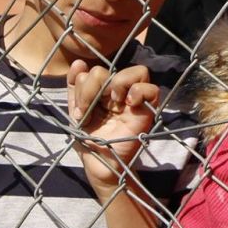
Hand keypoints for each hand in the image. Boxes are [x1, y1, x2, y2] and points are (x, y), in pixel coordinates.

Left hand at [69, 62, 157, 196]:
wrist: (98, 164)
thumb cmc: (88, 140)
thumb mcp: (76, 112)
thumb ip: (75, 88)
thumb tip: (78, 62)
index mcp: (102, 91)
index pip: (96, 71)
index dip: (83, 86)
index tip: (79, 112)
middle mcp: (119, 92)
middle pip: (109, 70)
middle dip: (92, 88)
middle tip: (89, 111)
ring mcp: (134, 101)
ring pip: (137, 71)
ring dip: (119, 83)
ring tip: (113, 101)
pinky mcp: (147, 112)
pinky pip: (153, 90)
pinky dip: (140, 92)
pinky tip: (127, 104)